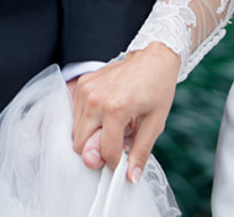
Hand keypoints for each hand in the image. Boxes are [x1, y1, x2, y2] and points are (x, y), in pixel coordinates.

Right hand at [69, 43, 180, 182]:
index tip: (123, 161)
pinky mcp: (82, 83)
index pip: (104, 151)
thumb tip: (131, 177)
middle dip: (96, 151)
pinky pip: (76, 114)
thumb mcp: (155, 123)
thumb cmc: (157, 87)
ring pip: (76, 131)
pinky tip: (105, 117)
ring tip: (113, 127)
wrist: (153, 57)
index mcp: (115, 108)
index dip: (114, 163)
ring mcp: (86, 89)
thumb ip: (140, 152)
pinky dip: (87, 122)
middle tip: (116, 144)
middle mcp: (95, 98)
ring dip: (91, 136)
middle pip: (80, 144)